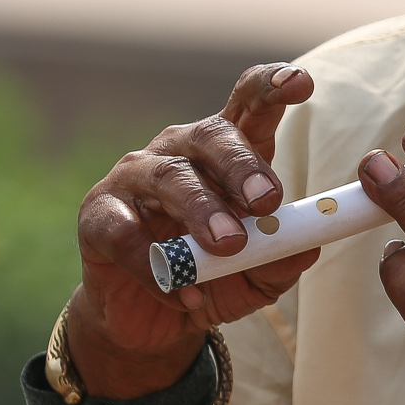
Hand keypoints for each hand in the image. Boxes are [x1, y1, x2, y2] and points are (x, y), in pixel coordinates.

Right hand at [71, 63, 321, 399]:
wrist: (151, 321)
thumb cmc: (212, 279)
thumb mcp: (256, 275)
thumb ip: (280, 257)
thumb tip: (306, 244)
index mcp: (224, 154)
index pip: (247, 104)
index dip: (271, 87)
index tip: (301, 83)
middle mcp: (178, 152)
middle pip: (210, 136)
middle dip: (242, 165)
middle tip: (267, 201)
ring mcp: (134, 178)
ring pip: (169, 178)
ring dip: (202, 209)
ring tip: (230, 245)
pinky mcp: (99, 216)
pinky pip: (126, 233)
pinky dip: (158, 265)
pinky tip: (187, 293)